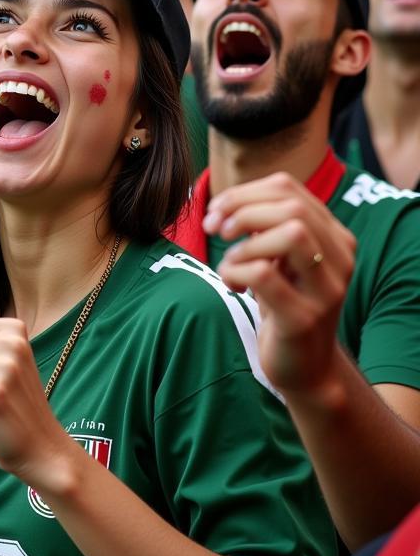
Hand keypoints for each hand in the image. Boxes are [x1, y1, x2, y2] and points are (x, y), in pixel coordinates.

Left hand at [203, 172, 356, 393]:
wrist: (304, 366)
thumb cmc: (283, 303)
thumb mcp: (278, 258)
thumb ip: (264, 227)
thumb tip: (227, 204)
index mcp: (334, 236)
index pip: (288, 188)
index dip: (243, 192)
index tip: (216, 210)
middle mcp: (340, 258)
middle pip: (291, 207)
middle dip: (241, 211)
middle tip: (215, 230)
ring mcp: (327, 289)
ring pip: (291, 235)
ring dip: (245, 244)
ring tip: (231, 264)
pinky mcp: (304, 318)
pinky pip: (264, 274)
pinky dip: (236, 271)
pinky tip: (232, 284)